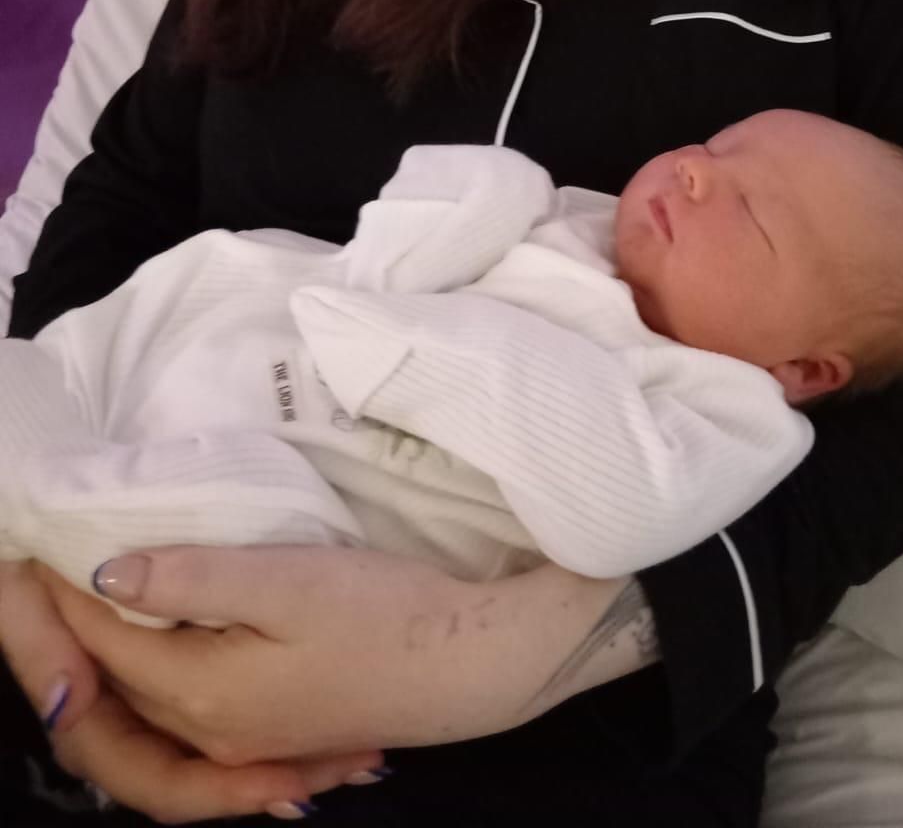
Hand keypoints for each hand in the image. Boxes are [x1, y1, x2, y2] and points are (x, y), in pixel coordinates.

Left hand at [1, 561, 385, 822]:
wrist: (466, 666)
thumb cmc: (381, 612)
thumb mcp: (286, 580)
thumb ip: (194, 578)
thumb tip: (108, 572)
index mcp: (203, 691)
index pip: (110, 638)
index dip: (78, 587)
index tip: (61, 536)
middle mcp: (212, 730)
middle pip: (125, 677)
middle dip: (92, 624)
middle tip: (79, 557)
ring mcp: (247, 740)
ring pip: (157, 698)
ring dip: (130, 650)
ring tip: (126, 590)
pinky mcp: (280, 732)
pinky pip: (194, 709)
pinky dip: (169, 672)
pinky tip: (186, 637)